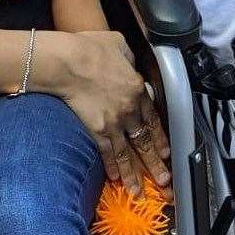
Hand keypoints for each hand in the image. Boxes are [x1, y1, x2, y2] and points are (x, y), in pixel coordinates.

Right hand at [48, 31, 170, 196]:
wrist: (69, 62)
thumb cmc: (90, 47)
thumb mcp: (118, 43)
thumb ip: (128, 57)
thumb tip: (129, 63)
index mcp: (137, 88)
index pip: (152, 117)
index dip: (160, 136)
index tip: (166, 151)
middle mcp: (129, 109)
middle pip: (145, 140)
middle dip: (155, 163)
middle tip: (165, 181)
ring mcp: (113, 122)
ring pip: (128, 153)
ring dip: (135, 174)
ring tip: (140, 191)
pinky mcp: (96, 130)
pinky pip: (107, 153)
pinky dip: (112, 167)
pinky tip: (116, 180)